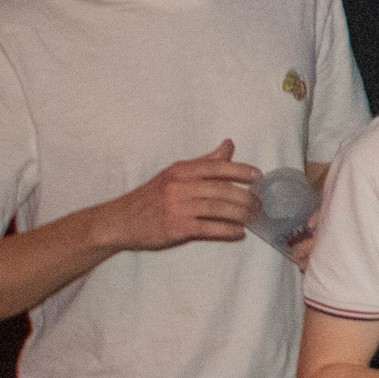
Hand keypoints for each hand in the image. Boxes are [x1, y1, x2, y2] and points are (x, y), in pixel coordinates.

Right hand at [113, 140, 259, 250]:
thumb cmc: (151, 197)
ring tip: (252, 219)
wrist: (119, 221)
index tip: (258, 177)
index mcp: (181, 170)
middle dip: (246, 198)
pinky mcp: (176, 228)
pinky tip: (238, 232)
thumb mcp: (174, 174)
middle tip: (259, 205)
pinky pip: (210, 228)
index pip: (217, 167)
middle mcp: (180, 186)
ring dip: (241, 215)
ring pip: (219, 209)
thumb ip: (204, 162)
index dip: (241, 171)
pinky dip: (228, 230)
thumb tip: (229, 145)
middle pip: (223, 190)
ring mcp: (178, 208)